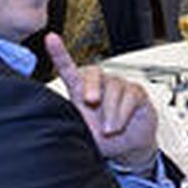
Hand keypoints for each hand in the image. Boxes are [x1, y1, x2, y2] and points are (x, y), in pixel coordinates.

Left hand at [47, 33, 159, 167]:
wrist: (128, 148)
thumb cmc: (104, 139)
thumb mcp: (83, 133)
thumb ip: (73, 122)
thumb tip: (61, 120)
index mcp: (81, 92)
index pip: (68, 69)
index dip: (59, 53)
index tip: (50, 39)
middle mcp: (100, 85)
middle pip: (94, 72)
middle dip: (92, 86)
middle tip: (92, 101)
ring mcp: (119, 86)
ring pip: (114, 88)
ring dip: (111, 112)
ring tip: (109, 130)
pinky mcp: (136, 92)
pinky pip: (130, 96)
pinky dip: (123, 114)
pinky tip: (119, 125)